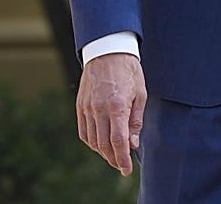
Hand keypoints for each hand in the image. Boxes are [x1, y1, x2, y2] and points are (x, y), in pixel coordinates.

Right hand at [76, 52, 146, 175]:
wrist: (107, 50)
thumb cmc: (128, 70)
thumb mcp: (140, 93)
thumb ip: (136, 121)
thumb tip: (133, 144)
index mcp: (117, 106)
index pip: (118, 141)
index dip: (123, 159)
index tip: (127, 170)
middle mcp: (99, 109)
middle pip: (104, 145)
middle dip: (114, 159)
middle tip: (122, 165)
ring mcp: (87, 108)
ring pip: (93, 141)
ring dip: (103, 152)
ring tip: (113, 156)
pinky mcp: (80, 106)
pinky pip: (84, 132)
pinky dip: (92, 142)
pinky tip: (100, 144)